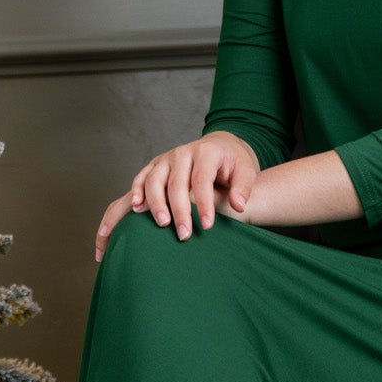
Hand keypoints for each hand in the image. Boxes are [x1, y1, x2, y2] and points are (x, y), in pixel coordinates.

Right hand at [94, 132, 260, 260]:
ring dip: (155, 203)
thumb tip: (238, 205)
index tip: (208, 225)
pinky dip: (136, 192)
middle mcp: (182, 153)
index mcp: (205, 152)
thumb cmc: (232, 164)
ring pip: (154, 180)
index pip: (201, 179)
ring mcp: (165, 159)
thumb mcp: (246, 170)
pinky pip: (140, 178)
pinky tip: (136, 209)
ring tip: (162, 224)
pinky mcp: (155, 166)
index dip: (204, 203)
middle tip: (184, 234)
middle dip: (179, 210)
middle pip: (176, 183)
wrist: (218, 147)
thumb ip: (243, 187)